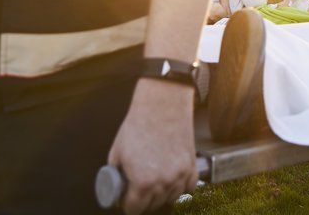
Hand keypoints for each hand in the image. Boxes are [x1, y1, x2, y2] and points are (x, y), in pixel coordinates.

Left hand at [106, 78, 197, 214]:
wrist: (162, 105)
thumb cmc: (139, 125)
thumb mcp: (116, 152)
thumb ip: (116, 175)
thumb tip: (116, 187)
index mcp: (143, 183)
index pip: (134, 209)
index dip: (126, 204)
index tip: (126, 198)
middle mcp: (164, 183)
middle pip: (153, 205)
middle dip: (143, 200)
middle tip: (138, 186)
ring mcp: (181, 175)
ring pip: (171, 198)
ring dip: (162, 194)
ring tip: (154, 179)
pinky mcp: (192, 165)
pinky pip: (188, 187)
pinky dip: (180, 185)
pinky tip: (171, 177)